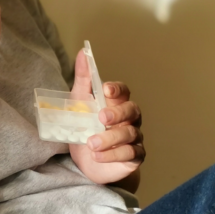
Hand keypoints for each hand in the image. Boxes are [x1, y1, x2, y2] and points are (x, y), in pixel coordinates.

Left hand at [67, 48, 145, 185]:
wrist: (86, 161)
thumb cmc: (86, 127)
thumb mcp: (79, 103)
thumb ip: (83, 79)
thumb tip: (82, 52)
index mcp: (116, 102)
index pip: (122, 91)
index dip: (117, 89)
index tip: (105, 89)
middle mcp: (129, 118)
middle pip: (131, 110)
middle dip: (117, 113)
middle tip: (101, 118)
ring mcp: (134, 137)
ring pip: (129, 134)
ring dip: (110, 139)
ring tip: (91, 144)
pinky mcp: (134, 156)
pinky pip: (130, 154)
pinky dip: (113, 155)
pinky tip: (97, 156)